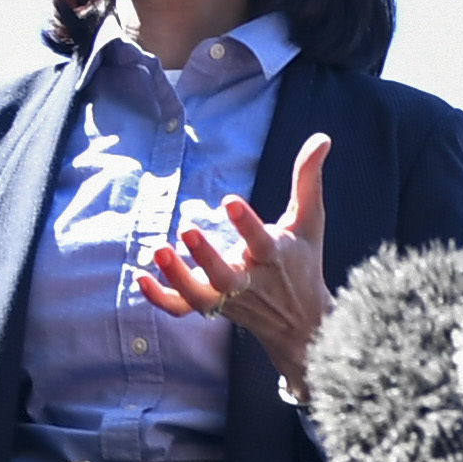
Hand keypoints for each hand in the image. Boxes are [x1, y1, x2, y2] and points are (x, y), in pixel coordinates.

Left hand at [145, 131, 330, 385]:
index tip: (229, 201)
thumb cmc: (303, 263)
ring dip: (177, 278)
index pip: (261, 242)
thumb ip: (308, 180)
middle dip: (206, 257)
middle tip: (186, 229)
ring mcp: (228, 299)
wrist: (302, 323)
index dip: (246, 224)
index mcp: (274, 257)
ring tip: (158, 250)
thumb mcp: (310, 222)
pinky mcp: (212, 307)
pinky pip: (182, 309)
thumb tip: (322, 138)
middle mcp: (250, 281)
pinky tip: (140, 276)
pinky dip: (160, 298)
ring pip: (200, 297)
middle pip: (225, 277)